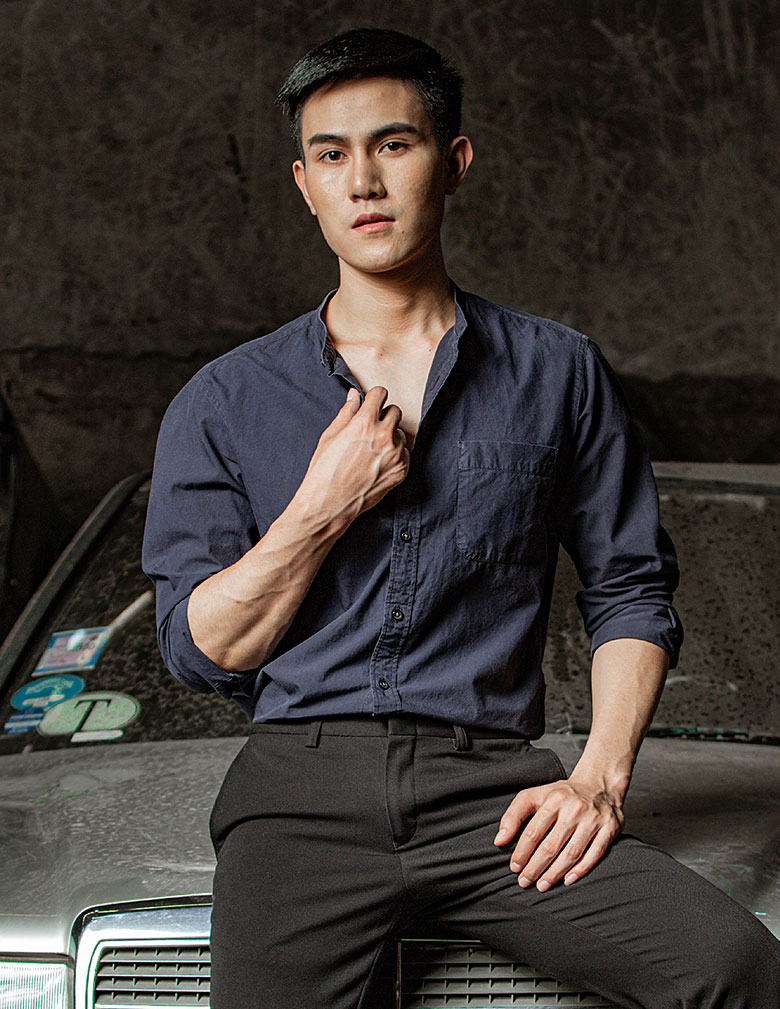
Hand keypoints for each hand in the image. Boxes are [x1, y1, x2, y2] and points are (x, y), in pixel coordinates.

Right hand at [296, 386, 409, 527]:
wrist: (330, 504)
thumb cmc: (325, 470)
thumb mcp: (330, 436)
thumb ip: (346, 413)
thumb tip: (354, 395)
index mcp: (364, 423)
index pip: (381, 394)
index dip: (374, 398)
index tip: (371, 404)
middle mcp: (383, 436)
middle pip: (395, 411)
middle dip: (383, 416)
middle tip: (370, 429)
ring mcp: (395, 454)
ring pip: (401, 433)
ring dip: (391, 436)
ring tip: (372, 450)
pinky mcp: (401, 470)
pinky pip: (405, 452)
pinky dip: (395, 454)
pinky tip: (378, 463)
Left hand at [493, 774, 623, 892]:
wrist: (599, 785)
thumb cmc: (562, 795)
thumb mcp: (535, 795)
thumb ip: (514, 815)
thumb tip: (499, 840)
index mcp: (553, 799)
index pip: (533, 831)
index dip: (522, 852)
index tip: (514, 867)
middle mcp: (574, 808)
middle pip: (551, 845)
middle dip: (535, 867)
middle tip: (525, 881)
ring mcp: (593, 819)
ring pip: (571, 853)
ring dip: (554, 873)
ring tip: (542, 885)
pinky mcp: (610, 829)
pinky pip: (594, 854)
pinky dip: (581, 870)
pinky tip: (567, 880)